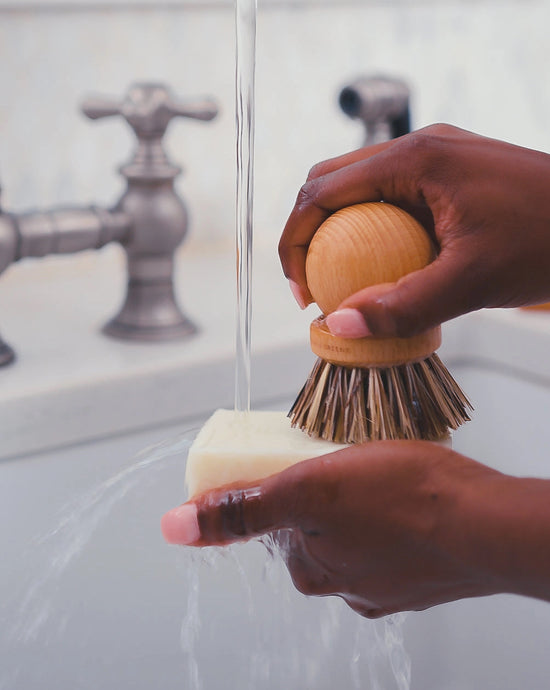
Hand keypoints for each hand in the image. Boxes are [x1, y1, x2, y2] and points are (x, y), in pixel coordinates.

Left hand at [161, 442, 549, 617]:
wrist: (488, 522)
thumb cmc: (405, 499)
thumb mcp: (308, 489)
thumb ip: (241, 510)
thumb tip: (176, 526)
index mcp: (312, 568)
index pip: (272, 524)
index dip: (279, 485)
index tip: (298, 460)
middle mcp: (346, 585)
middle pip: (312, 528)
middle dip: (319, 493)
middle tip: (340, 459)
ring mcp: (388, 582)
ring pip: (353, 531)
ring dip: (356, 503)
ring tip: (378, 471)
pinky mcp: (422, 572)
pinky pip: (390, 536)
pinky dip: (390, 514)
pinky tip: (406, 494)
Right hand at [279, 124, 549, 336]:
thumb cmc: (546, 243)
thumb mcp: (470, 282)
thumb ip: (402, 307)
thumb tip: (339, 327)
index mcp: (414, 158)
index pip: (321, 192)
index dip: (295, 243)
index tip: (304, 294)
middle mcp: (418, 146)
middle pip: (330, 183)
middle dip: (308, 234)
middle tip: (315, 287)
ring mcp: (434, 156)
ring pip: (357, 188)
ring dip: (338, 231)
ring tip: (343, 279)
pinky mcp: (446, 174)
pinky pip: (389, 196)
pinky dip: (370, 229)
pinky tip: (384, 264)